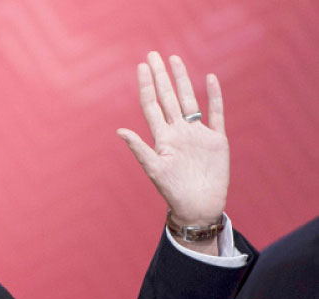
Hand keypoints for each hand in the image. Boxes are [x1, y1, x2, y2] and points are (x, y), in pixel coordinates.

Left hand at [117, 51, 228, 226]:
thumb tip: (120, 130)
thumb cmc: (172, 192)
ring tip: (175, 60)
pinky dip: (214, 96)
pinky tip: (210, 79)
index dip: (146, 85)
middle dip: (160, 76)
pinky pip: (216, 113)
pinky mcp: (216, 140)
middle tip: (153, 54)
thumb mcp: (154, 169)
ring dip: (183, 80)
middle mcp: (178, 132)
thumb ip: (139, 149)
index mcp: (162, 137)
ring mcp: (197, 134)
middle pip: (168, 97)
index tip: (141, 66)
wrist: (197, 207)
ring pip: (189, 100)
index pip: (152, 105)